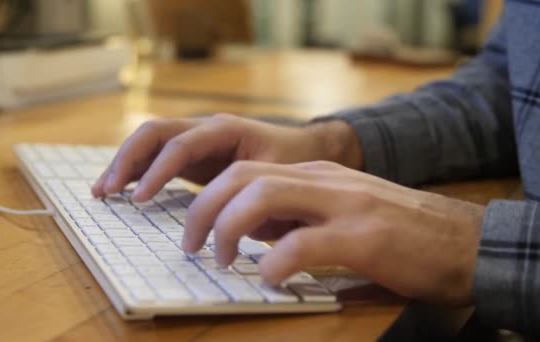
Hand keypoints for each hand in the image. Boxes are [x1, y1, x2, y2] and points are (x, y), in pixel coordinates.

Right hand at [92, 114, 361, 199]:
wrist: (301, 147)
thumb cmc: (291, 159)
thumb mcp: (278, 172)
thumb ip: (250, 188)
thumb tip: (224, 218)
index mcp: (224, 129)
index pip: (181, 144)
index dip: (157, 170)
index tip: (139, 199)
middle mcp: (204, 127)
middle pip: (154, 133)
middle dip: (127, 160)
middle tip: (108, 191)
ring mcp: (196, 139)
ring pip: (149, 141)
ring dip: (124, 163)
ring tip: (102, 191)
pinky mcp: (192, 154)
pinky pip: (156, 156)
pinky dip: (136, 170)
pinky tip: (120, 190)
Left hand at [184, 160, 483, 306]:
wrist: (462, 240)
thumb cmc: (397, 232)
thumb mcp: (337, 213)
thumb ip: (297, 215)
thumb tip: (253, 233)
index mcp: (314, 175)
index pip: (244, 171)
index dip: (208, 199)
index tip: (197, 231)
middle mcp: (323, 181)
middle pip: (242, 176)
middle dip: (203, 209)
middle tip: (193, 246)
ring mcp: (344, 204)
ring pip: (264, 195)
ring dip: (230, 228)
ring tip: (224, 259)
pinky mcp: (364, 237)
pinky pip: (304, 242)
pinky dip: (276, 262)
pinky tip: (272, 279)